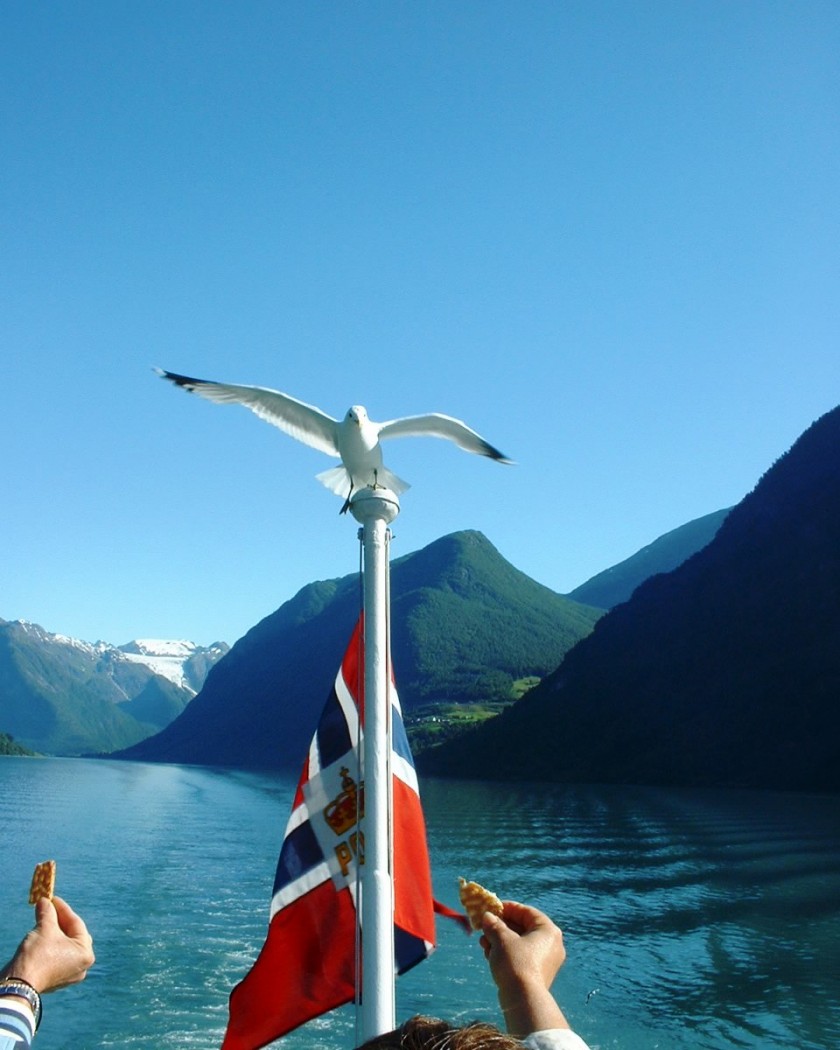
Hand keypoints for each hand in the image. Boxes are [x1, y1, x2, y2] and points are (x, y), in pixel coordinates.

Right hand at [1, 896, 94, 993]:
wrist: (19, 984)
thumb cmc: (37, 955)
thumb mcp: (44, 928)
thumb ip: (48, 912)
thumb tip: (44, 900)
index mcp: (86, 953)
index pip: (76, 923)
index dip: (63, 908)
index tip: (52, 898)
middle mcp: (82, 965)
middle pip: (72, 934)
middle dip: (60, 920)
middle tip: (49, 908)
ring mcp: (70, 974)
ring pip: (64, 945)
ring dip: (54, 932)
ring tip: (43, 920)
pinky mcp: (56, 979)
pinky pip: (57, 956)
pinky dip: (51, 945)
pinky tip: (41, 936)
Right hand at [479, 900, 569, 1035]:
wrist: (523, 999)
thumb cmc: (515, 962)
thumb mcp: (502, 939)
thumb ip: (494, 925)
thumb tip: (487, 917)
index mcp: (548, 930)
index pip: (527, 912)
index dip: (508, 908)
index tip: (492, 908)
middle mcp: (551, 944)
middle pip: (522, 928)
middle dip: (500, 927)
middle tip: (485, 926)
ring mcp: (545, 961)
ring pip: (519, 943)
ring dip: (500, 940)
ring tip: (484, 942)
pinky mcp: (537, 974)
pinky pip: (521, 956)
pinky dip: (506, 953)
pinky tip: (489, 954)